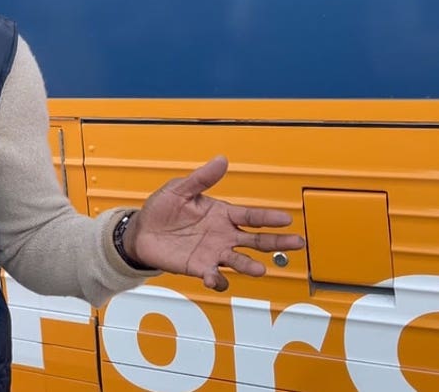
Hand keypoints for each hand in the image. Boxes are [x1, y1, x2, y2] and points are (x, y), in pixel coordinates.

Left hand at [126, 156, 304, 291]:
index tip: (286, 219)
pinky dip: (217, 279)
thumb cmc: (162, 209)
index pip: (251, 216)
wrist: (141, 232)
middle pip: (256, 240)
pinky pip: (215, 276)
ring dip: (249, 266)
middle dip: (278, 242)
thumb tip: (221, 160)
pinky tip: (215, 278)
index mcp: (222, 214)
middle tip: (297, 243)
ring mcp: (213, 253)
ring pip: (239, 260)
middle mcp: (223, 235)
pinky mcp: (199, 267)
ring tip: (259, 269)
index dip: (268, 218)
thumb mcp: (180, 189)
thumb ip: (201, 178)